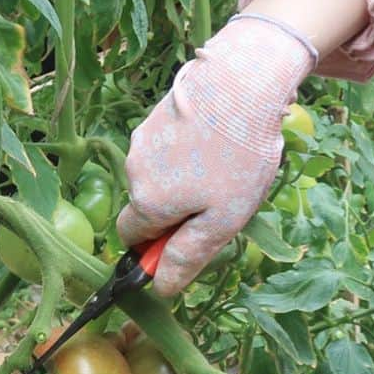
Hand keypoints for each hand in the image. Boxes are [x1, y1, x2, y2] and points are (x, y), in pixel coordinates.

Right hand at [117, 14, 315, 296]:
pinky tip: (221, 140)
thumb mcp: (221, 221)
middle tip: (224, 199)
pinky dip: (190, 150)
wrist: (241, 83)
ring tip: (230, 163)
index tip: (192, 236)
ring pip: (159, 174)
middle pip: (147, 205)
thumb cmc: (235, 159)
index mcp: (146, 203)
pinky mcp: (159, 113)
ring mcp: (143, 138)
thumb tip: (160, 289)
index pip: (132, 238)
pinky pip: (169, 147)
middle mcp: (134, 170)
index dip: (158, 244)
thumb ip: (186, 256)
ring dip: (186, 179)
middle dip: (178, 210)